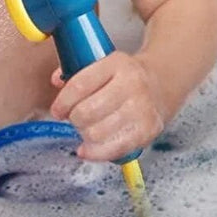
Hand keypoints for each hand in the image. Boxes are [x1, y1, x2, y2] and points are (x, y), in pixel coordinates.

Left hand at [49, 52, 165, 163]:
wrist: (161, 85)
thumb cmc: (124, 78)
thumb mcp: (103, 64)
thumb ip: (76, 72)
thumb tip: (56, 80)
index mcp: (117, 63)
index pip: (79, 85)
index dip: (62, 102)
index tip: (58, 110)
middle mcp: (132, 84)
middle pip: (86, 112)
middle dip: (74, 119)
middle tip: (76, 118)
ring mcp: (142, 108)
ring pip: (95, 133)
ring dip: (84, 134)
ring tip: (88, 128)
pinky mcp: (147, 130)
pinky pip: (112, 150)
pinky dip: (94, 152)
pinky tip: (88, 148)